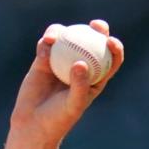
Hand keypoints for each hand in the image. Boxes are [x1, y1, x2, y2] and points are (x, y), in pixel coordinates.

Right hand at [9, 19, 124, 143]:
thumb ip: (79, 85)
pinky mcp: (43, 60)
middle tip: (96, 25)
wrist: (33, 123)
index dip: (115, 48)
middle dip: (98, 29)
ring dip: (66, 31)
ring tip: (60, 35)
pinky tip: (47, 43)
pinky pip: (47, 45)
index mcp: (96, 78)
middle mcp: (80, 66)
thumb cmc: (59, 118)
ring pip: (68, 38)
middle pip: (92, 42)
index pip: (111, 60)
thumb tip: (81, 62)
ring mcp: (61, 61)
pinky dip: (47, 42)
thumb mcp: (74, 104)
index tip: (110, 41)